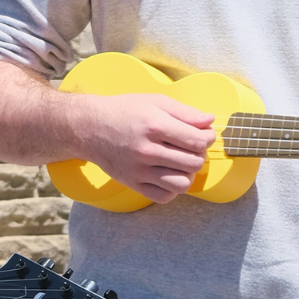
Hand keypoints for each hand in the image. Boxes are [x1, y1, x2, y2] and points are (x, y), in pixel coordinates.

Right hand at [75, 93, 215, 202]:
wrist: (89, 127)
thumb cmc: (124, 111)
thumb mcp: (155, 101)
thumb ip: (185, 112)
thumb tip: (210, 121)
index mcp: (155, 126)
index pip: (198, 141)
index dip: (208, 138)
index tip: (203, 134)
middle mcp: (147, 150)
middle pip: (193, 163)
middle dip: (198, 154)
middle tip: (189, 147)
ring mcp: (139, 170)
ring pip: (182, 183)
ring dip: (187, 173)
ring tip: (180, 162)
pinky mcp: (132, 183)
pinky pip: (164, 196)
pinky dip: (172, 189)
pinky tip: (168, 175)